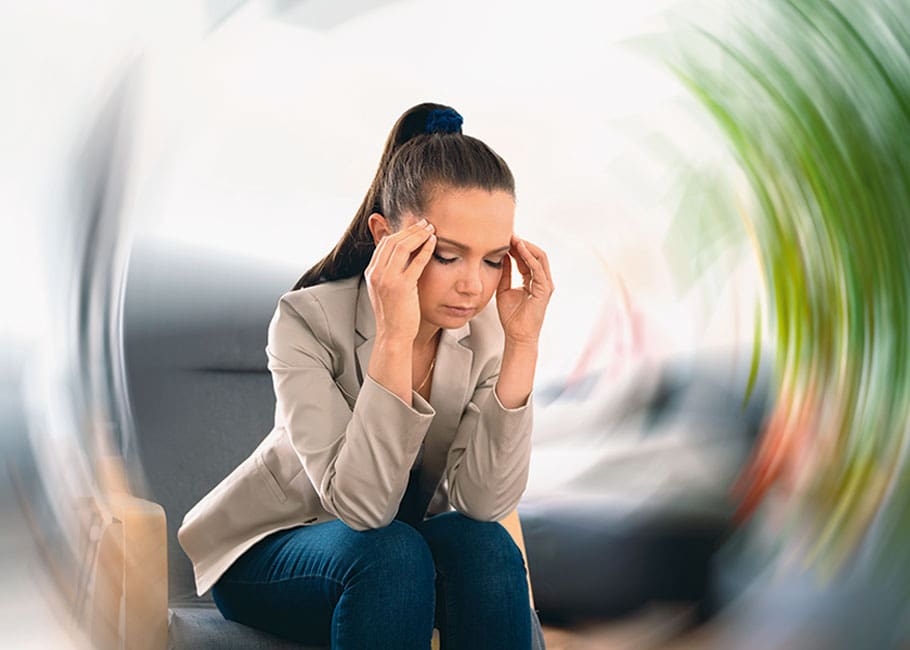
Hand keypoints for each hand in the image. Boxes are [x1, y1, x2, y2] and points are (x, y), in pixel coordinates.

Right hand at [364, 218, 435, 342]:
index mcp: (371, 273)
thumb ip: (390, 273)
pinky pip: (415, 262)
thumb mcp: (386, 290)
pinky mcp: (402, 287)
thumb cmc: (394, 315)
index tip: (415, 227)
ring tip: (430, 229)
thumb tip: (403, 257)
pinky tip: (433, 242)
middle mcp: (376, 274)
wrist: (393, 336)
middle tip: (425, 223)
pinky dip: (425, 248)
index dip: (401, 232)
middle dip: (410, 229)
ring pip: (402, 247)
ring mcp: (387, 280)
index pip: (384, 244)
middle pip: (393, 241)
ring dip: (418, 235)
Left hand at [496, 234, 554, 344]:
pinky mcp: (544, 290)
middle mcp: (542, 280)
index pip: (527, 257)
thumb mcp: (504, 289)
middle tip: (509, 233)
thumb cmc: (512, 317)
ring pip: (539, 258)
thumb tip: (501, 256)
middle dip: (522, 243)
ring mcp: (545, 285)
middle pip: (535, 254)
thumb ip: (505, 273)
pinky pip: (538, 269)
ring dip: (526, 246)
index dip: (517, 247)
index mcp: (533, 280)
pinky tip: (520, 249)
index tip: (504, 238)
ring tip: (514, 237)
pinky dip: (529, 257)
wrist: (517, 335)